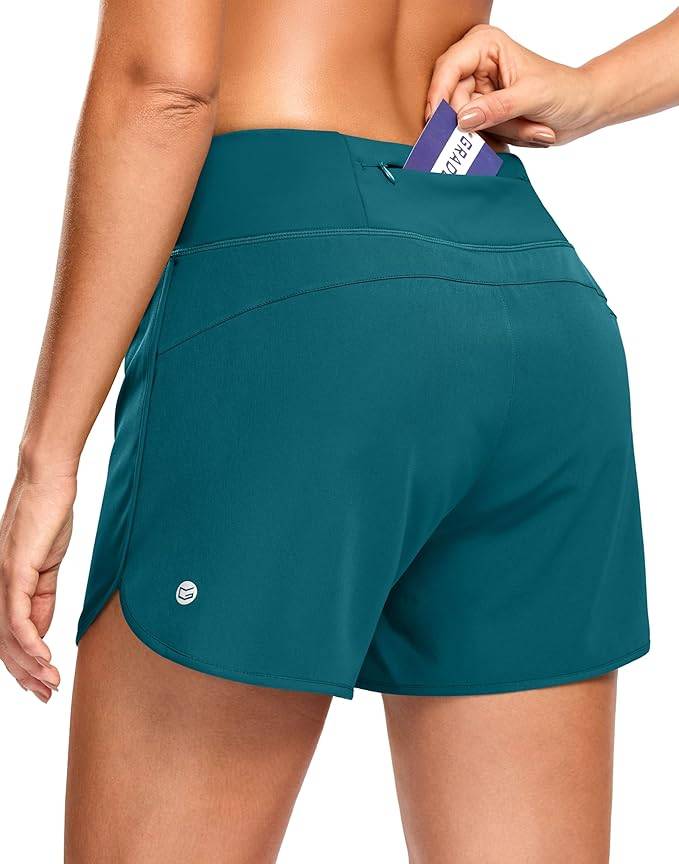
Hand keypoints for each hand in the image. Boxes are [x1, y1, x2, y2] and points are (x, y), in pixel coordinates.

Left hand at [0, 458, 75, 702]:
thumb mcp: (48, 566)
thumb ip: (43, 598)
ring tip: (50, 682)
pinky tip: (43, 657)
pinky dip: (30, 640)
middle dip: (24, 673)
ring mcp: (1, 579)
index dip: (22, 663)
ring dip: (30, 664)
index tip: (41, 683)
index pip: (6, 635)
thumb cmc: (48, 517)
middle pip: (2, 643)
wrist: (48, 483)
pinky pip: (17, 616)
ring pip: (7, 636)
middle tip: (46, 693)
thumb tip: (41, 629)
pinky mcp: (14, 571)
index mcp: (1, 585)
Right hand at [426, 25, 595, 146]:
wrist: (582, 108)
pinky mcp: (482, 112)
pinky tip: (517, 133)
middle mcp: (476, 65)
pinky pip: (473, 133)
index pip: (448, 68)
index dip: (439, 95)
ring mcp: (477, 90)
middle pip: (451, 100)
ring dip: (493, 133)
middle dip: (477, 121)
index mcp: (485, 45)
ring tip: (524, 128)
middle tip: (505, 130)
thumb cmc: (564, 92)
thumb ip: (496, 108)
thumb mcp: (532, 97)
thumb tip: (462, 119)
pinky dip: (494, 140)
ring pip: (463, 122)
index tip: (437, 121)